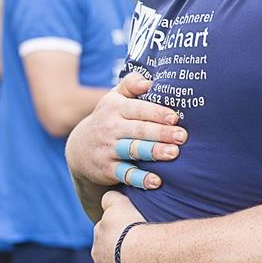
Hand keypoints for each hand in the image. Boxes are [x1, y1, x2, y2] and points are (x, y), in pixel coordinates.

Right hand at [65, 72, 185, 191]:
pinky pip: (125, 174)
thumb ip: (130, 84)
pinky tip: (156, 182)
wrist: (79, 148)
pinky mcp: (107, 169)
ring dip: (153, 152)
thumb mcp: (114, 98)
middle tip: (182, 136)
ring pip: (133, 150)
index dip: (156, 113)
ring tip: (173, 154)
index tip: (175, 117)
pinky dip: (140, 178)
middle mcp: (111, 128)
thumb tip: (148, 81)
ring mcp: (109, 149)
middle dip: (161, 133)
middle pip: (139, 130)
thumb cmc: (108, 118)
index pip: (138, 109)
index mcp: (115, 108)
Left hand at [92, 190, 147, 262]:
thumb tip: (108, 195)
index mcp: (100, 234)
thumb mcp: (119, 204)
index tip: (128, 230)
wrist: (139, 254)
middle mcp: (98, 254)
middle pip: (107, 251)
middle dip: (117, 251)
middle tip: (137, 249)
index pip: (104, 229)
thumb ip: (111, 198)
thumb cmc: (132, 228)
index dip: (116, 229)